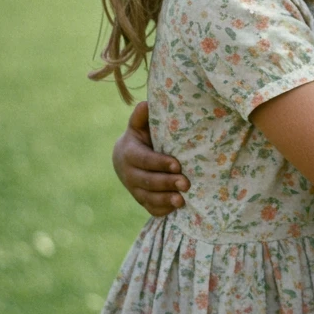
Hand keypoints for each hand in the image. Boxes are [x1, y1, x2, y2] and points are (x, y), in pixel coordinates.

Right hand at [112, 101, 187, 216]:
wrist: (127, 158)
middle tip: (186, 184)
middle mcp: (128, 173)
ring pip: (146, 197)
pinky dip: (161, 210)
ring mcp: (133, 189)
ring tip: (182, 200)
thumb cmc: (141, 137)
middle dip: (165, 183)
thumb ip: (142, 117)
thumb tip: (146, 103)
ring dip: (164, 200)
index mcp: (128, 153)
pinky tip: (175, 208)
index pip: (143, 160)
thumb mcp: (139, 126)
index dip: (159, 163)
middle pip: (145, 181)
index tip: (177, 165)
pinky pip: (149, 208)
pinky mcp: (141, 200)